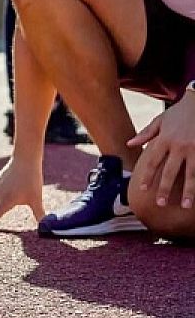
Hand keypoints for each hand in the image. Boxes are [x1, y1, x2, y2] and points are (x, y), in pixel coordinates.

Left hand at [129, 92, 194, 208]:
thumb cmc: (180, 112)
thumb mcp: (160, 121)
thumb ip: (146, 134)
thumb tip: (129, 144)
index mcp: (165, 139)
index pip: (152, 162)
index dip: (147, 176)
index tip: (143, 189)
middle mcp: (179, 146)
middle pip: (170, 171)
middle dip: (164, 188)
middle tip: (160, 203)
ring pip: (191, 174)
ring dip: (188, 191)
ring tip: (185, 205)